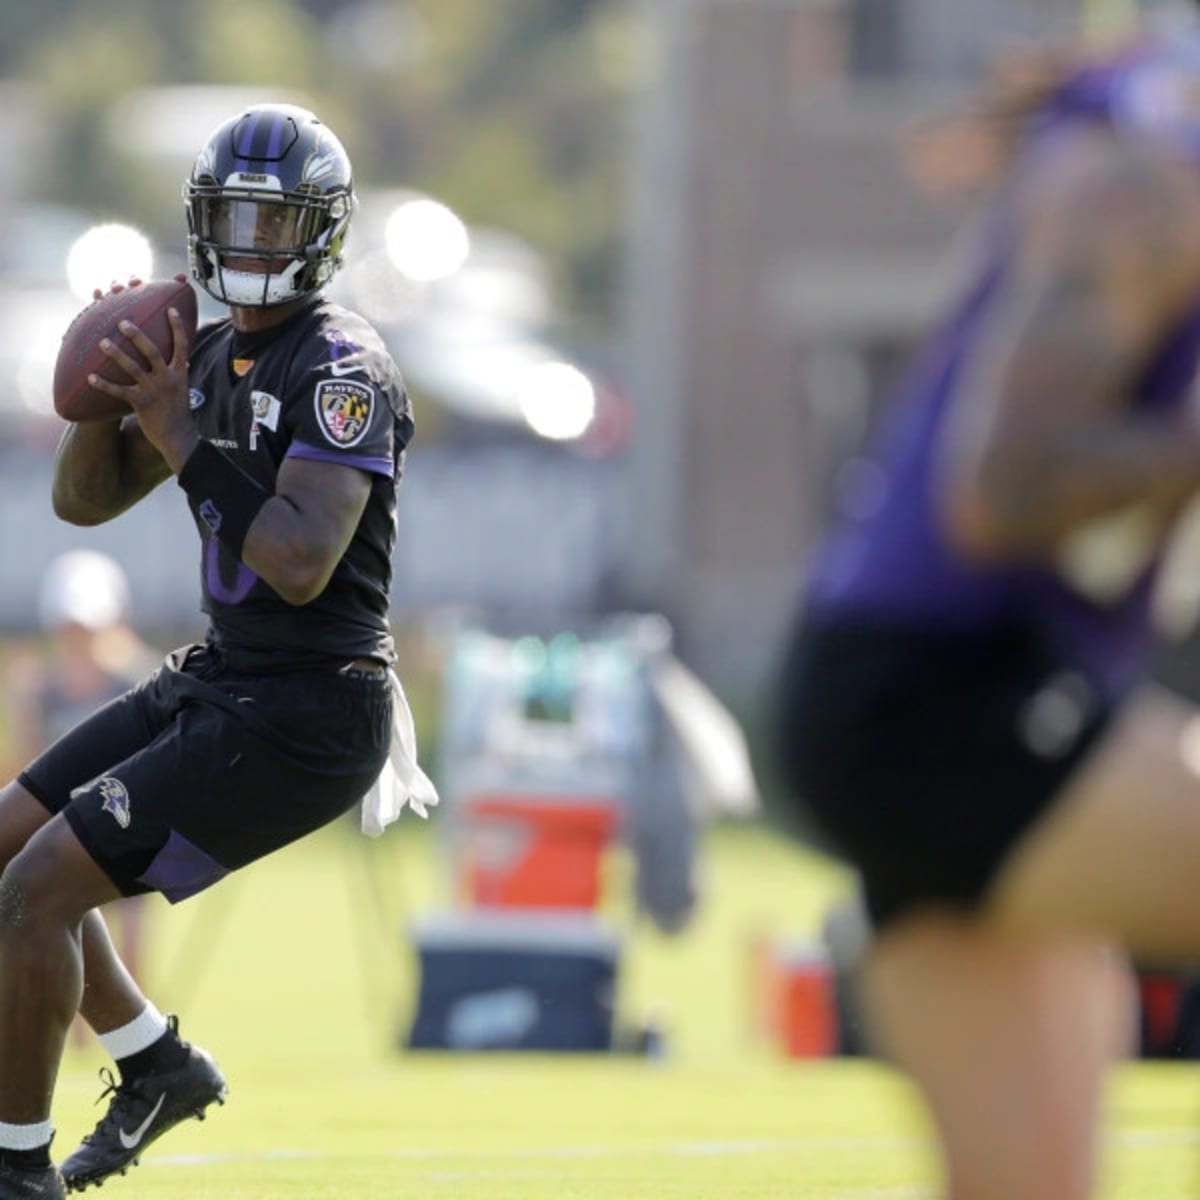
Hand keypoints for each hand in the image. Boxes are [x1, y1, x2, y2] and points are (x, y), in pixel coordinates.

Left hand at [87, 308, 196, 472]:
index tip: (171, 309)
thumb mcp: (182, 389)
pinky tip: (90, 377)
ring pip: (133, 369)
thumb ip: (178, 373)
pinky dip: (103, 384)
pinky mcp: (142, 404)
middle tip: (122, 322)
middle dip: (137, 336)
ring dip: (116, 355)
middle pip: (152, 352)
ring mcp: (154, 392)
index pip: (182, 346)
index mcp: (180, 374)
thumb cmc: (178, 412)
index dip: (178, 327)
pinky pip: (119, 391)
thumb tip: (184, 360)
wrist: (178, 437)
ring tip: (102, 343)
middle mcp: (168, 380)